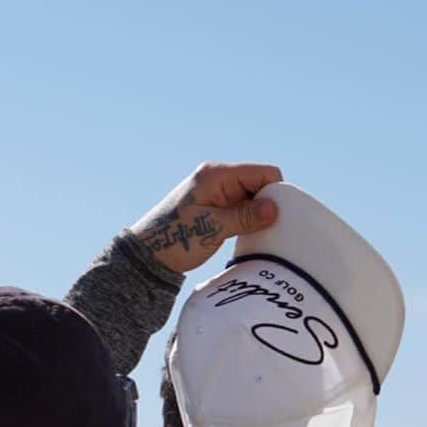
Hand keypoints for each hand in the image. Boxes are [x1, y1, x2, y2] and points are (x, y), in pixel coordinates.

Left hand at [131, 161, 282, 273]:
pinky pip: (242, 206)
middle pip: (261, 183)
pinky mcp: (217, 205)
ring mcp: (218, 191)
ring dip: (258, 214)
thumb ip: (244, 217)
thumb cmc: (175, 239)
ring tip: (256, 234)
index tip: (276, 218)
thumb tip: (274, 208)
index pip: (264, 173)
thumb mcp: (212, 229)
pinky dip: (248, 218)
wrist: (149, 254)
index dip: (276, 193)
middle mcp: (219, 177)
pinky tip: (247, 234)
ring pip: (253, 196)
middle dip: (268, 204)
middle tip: (268, 230)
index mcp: (217, 175)